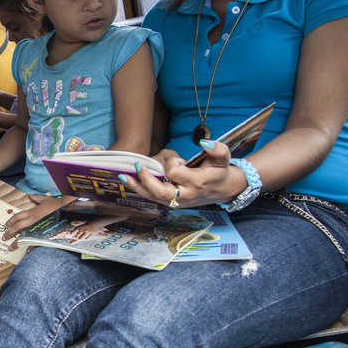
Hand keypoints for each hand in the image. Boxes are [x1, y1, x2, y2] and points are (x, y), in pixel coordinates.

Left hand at [2, 195, 67, 242]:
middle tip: (4, 237)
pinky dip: (30, 247)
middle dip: (10, 233)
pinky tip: (26, 251)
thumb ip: (37, 198)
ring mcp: (38, 228)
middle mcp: (33, 220)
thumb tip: (31, 195)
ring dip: (17, 243)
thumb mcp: (46, 199)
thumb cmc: (57, 205)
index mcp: (33, 212)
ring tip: (11, 248)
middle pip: (18, 227)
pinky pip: (35, 242)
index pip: (18, 216)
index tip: (5, 225)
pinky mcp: (44, 234)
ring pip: (24, 236)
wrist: (68, 210)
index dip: (10, 221)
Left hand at [122, 141, 243, 207]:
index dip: (172, 162)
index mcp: (197, 182)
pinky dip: (141, 190)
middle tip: (137, 166)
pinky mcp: (173, 204)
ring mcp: (178, 202)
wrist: (224, 190)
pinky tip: (130, 182)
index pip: (175, 172)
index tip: (178, 159)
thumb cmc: (220, 172)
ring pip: (154, 198)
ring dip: (137, 187)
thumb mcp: (224, 158)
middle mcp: (186, 195)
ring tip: (123, 176)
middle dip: (146, 179)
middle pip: (160, 191)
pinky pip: (153, 199)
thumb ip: (218, 149)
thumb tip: (204, 142)